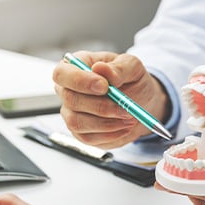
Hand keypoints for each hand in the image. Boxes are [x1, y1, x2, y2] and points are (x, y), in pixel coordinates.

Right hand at [52, 51, 170, 148]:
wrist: (142, 102)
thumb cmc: (132, 80)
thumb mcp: (132, 67)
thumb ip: (118, 67)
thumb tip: (100, 68)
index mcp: (76, 67)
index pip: (62, 73)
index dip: (80, 81)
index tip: (104, 87)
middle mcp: (68, 90)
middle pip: (70, 100)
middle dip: (101, 106)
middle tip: (125, 108)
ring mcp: (71, 112)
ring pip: (77, 122)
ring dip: (107, 123)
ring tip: (129, 117)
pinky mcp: (80, 132)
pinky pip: (88, 137)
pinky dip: (110, 134)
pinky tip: (125, 127)